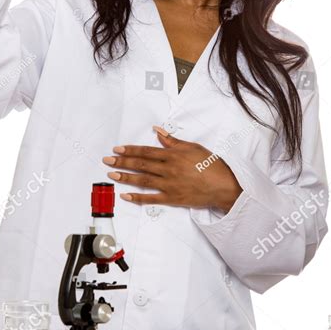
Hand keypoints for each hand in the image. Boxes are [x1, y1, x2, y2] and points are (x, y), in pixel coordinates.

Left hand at [102, 126, 242, 211]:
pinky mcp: (172, 198)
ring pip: (142, 180)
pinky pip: (151, 198)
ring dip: (125, 177)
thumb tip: (158, 131)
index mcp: (172, 155)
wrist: (223, 186)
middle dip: (122, 161)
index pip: (146, 151)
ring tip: (112, 174)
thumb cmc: (210, 165)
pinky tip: (125, 195)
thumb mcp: (192, 147)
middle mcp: (168, 169)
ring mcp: (169, 185)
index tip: (117, 148)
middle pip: (140, 164)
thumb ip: (172, 141)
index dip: (130, 149)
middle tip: (107, 160)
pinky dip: (137, 197)